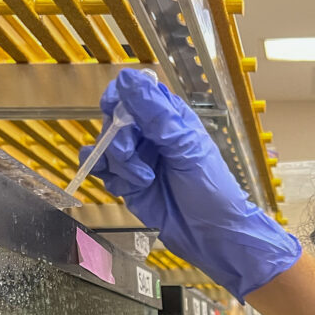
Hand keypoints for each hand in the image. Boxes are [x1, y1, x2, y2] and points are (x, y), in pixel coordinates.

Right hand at [81, 69, 300, 300]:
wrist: (211, 235)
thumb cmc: (211, 190)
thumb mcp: (186, 148)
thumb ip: (156, 115)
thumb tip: (128, 79)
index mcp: (169, 118)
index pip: (134, 93)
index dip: (118, 97)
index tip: (112, 109)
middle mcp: (150, 135)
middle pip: (115, 120)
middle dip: (119, 138)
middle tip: (132, 156)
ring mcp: (138, 159)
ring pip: (106, 145)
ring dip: (119, 163)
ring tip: (142, 180)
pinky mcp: (128, 182)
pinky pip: (103, 169)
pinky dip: (108, 175)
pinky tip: (125, 186)